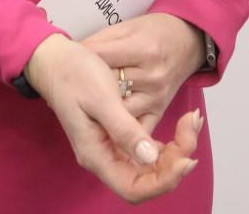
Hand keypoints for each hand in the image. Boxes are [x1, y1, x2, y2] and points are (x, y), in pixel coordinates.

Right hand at [24, 33, 201, 202]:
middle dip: (176, 159)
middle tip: (192, 124)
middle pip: (147, 178)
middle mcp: (104, 157)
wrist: (56, 60)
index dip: (164, 181)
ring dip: (176, 149)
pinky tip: (181, 123)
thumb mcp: (102, 99)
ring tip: (192, 120)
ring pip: (151, 165)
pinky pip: (147, 149)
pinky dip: (169, 141)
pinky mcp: (118, 135)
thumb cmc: (74, 76)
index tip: (187, 158)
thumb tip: (150, 157)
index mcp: (96, 155)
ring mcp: (111, 148)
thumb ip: (124, 130)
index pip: (133, 189)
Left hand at [82, 13, 207, 131]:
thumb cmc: (157, 32)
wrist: (189, 42)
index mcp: (144, 49)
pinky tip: (104, 124)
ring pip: (116, 110)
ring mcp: (156, 96)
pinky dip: (118, 128)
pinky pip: (134, 128)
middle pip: (106, 86)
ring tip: (86, 102)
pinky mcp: (158, 111)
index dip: (82, 58)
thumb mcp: (129, 27)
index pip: (100, 59)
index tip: (70, 59)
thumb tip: (72, 55)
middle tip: (73, 82)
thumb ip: (101, 42)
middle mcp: (152, 76)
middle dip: (88, 83)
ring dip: (99, 107)